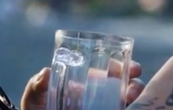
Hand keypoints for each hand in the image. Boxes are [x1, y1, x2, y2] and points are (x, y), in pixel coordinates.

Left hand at [20, 61, 144, 109]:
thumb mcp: (36, 99)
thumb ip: (37, 85)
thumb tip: (46, 72)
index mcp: (89, 84)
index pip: (113, 71)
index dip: (126, 67)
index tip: (134, 68)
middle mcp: (102, 97)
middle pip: (128, 87)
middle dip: (135, 84)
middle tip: (132, 89)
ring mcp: (107, 108)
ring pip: (131, 103)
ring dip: (136, 99)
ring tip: (129, 100)